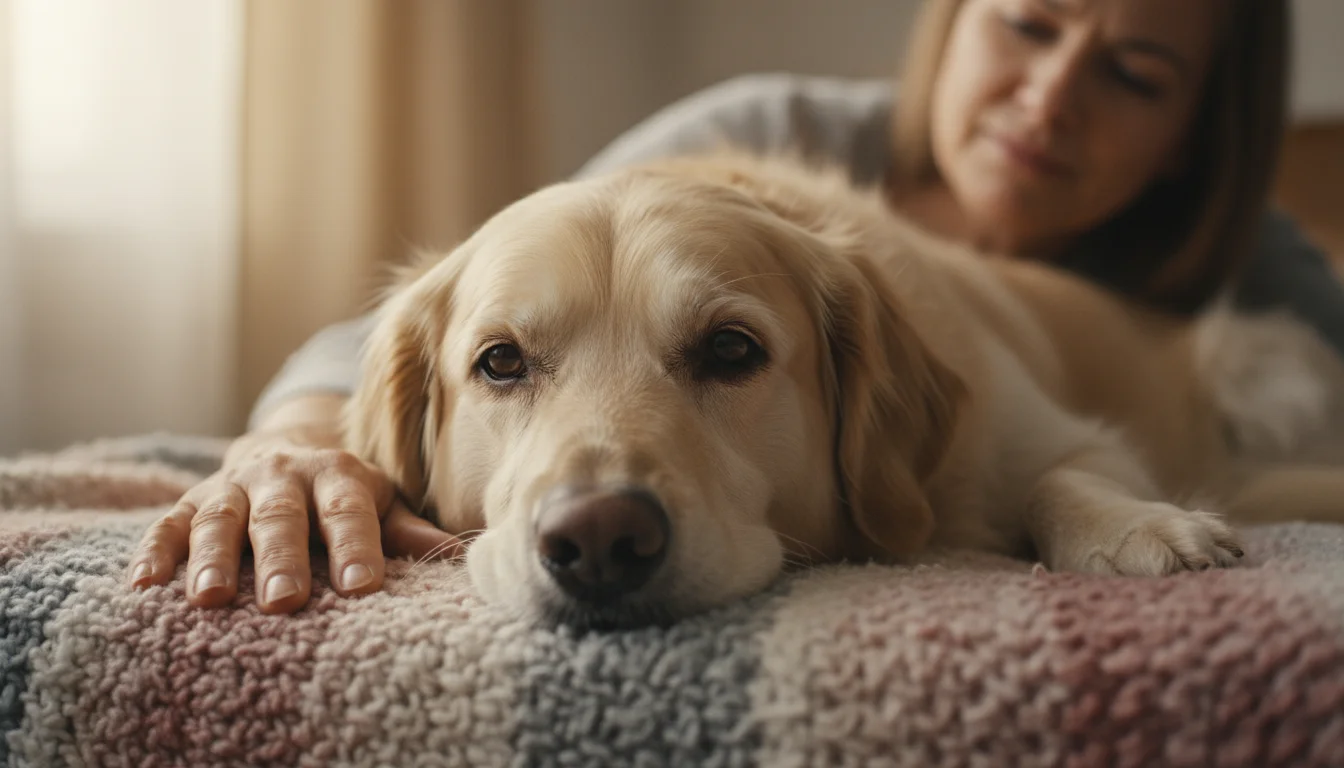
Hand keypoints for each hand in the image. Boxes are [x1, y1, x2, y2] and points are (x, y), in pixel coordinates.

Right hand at [126, 430, 462, 612]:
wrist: (288, 446)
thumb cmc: (343, 493)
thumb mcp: (380, 503)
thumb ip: (408, 531)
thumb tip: (458, 556)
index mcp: (338, 474)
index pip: (349, 512)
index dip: (355, 548)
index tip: (362, 587)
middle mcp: (282, 476)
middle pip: (282, 516)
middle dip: (282, 557)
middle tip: (285, 599)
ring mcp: (233, 487)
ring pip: (220, 518)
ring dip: (213, 557)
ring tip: (210, 599)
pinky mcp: (191, 501)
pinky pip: (168, 523)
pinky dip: (155, 551)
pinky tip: (144, 584)